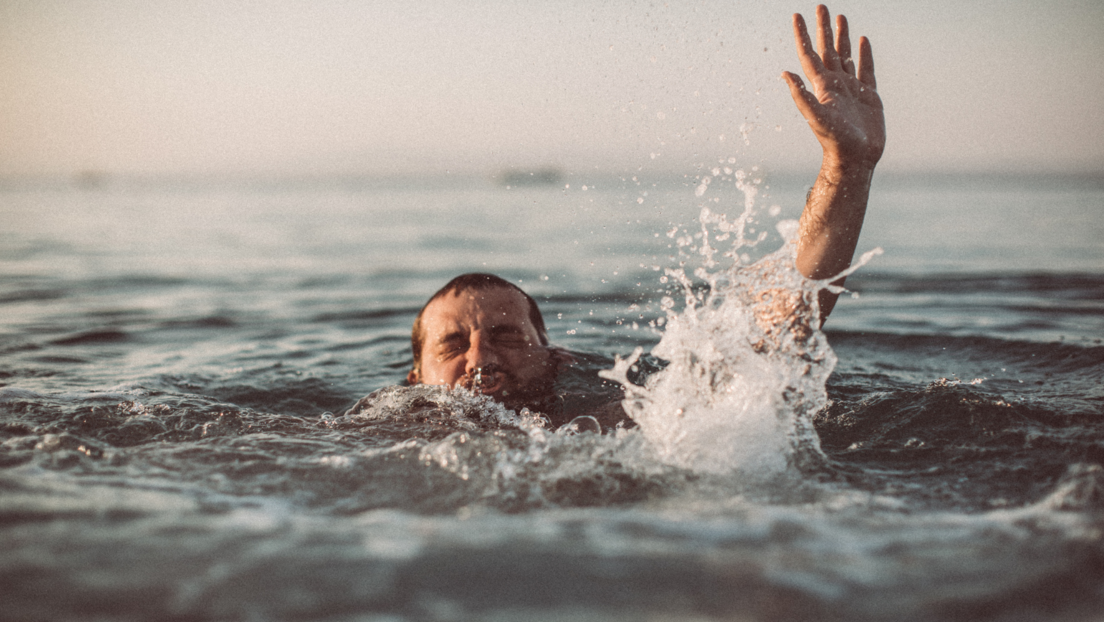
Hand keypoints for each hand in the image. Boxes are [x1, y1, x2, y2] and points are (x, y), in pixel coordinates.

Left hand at [783, 5, 884, 171]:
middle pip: (827, 49)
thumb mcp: (816, 117)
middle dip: (823, 28)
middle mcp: (834, 85)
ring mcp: (851, 89)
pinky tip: (862, 41)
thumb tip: (784, 73)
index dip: (802, 36)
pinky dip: (863, 54)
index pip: (810, 55)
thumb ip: (801, 96)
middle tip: (821, 6)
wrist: (856, 158)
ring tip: (840, 17)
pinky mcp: (868, 96)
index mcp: (821, 87)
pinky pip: (865, 69)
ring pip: (845, 56)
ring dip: (841, 37)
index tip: (797, 16)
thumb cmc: (835, 141)